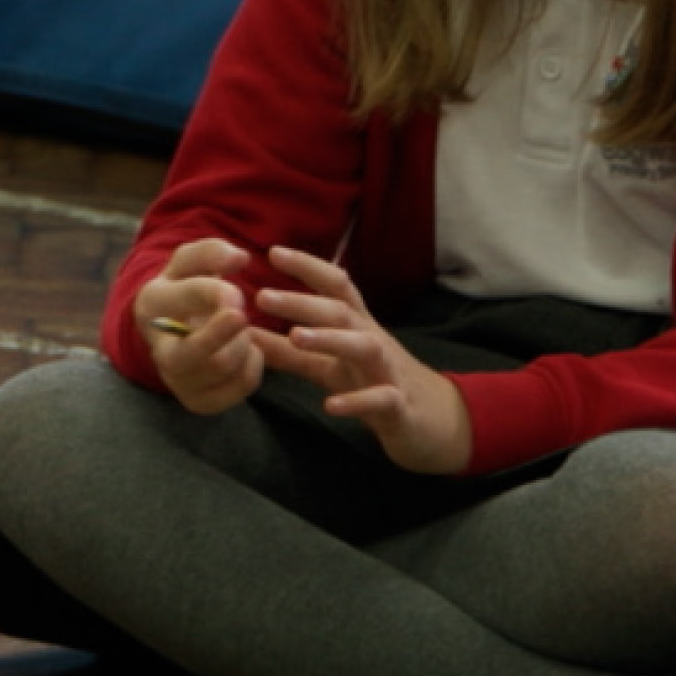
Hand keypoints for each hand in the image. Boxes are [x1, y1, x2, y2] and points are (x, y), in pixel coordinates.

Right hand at [133, 236, 328, 415]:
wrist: (169, 332)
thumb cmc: (184, 291)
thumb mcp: (188, 263)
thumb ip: (211, 252)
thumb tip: (240, 258)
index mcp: (152, 304)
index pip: (189, 297)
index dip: (220, 294)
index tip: (238, 294)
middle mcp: (158, 349)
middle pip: (202, 352)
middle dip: (230, 333)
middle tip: (243, 316)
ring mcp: (177, 380)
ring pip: (225, 366)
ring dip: (243, 344)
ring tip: (240, 331)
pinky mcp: (198, 401)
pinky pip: (241, 386)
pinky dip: (252, 365)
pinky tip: (243, 351)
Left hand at [254, 246, 474, 474]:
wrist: (433, 424)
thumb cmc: (374, 383)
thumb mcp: (327, 365)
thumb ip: (286, 351)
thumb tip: (242, 332)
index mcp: (357, 326)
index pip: (335, 286)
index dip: (308, 266)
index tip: (273, 251)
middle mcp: (373, 341)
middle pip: (342, 312)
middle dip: (303, 301)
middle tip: (263, 295)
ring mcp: (388, 372)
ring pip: (364, 347)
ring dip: (330, 339)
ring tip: (295, 335)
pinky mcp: (399, 407)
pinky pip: (381, 400)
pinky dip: (357, 402)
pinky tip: (331, 405)